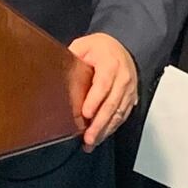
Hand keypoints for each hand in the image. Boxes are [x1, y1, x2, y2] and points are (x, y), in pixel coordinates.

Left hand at [69, 32, 137, 151]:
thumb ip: (73, 56)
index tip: (85, 114)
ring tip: (92, 142)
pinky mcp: (130, 99)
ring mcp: (129, 90)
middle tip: (88, 137)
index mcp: (111, 64)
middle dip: (99, 123)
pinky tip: (101, 136)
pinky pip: (122, 116)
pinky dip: (111, 128)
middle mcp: (123, 78)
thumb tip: (57, 68)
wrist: (122, 47)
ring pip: (118, 114)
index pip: (103, 85)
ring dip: (105, 130)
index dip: (95, 100)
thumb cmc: (101, 48)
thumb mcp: (84, 45)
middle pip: (112, 104)